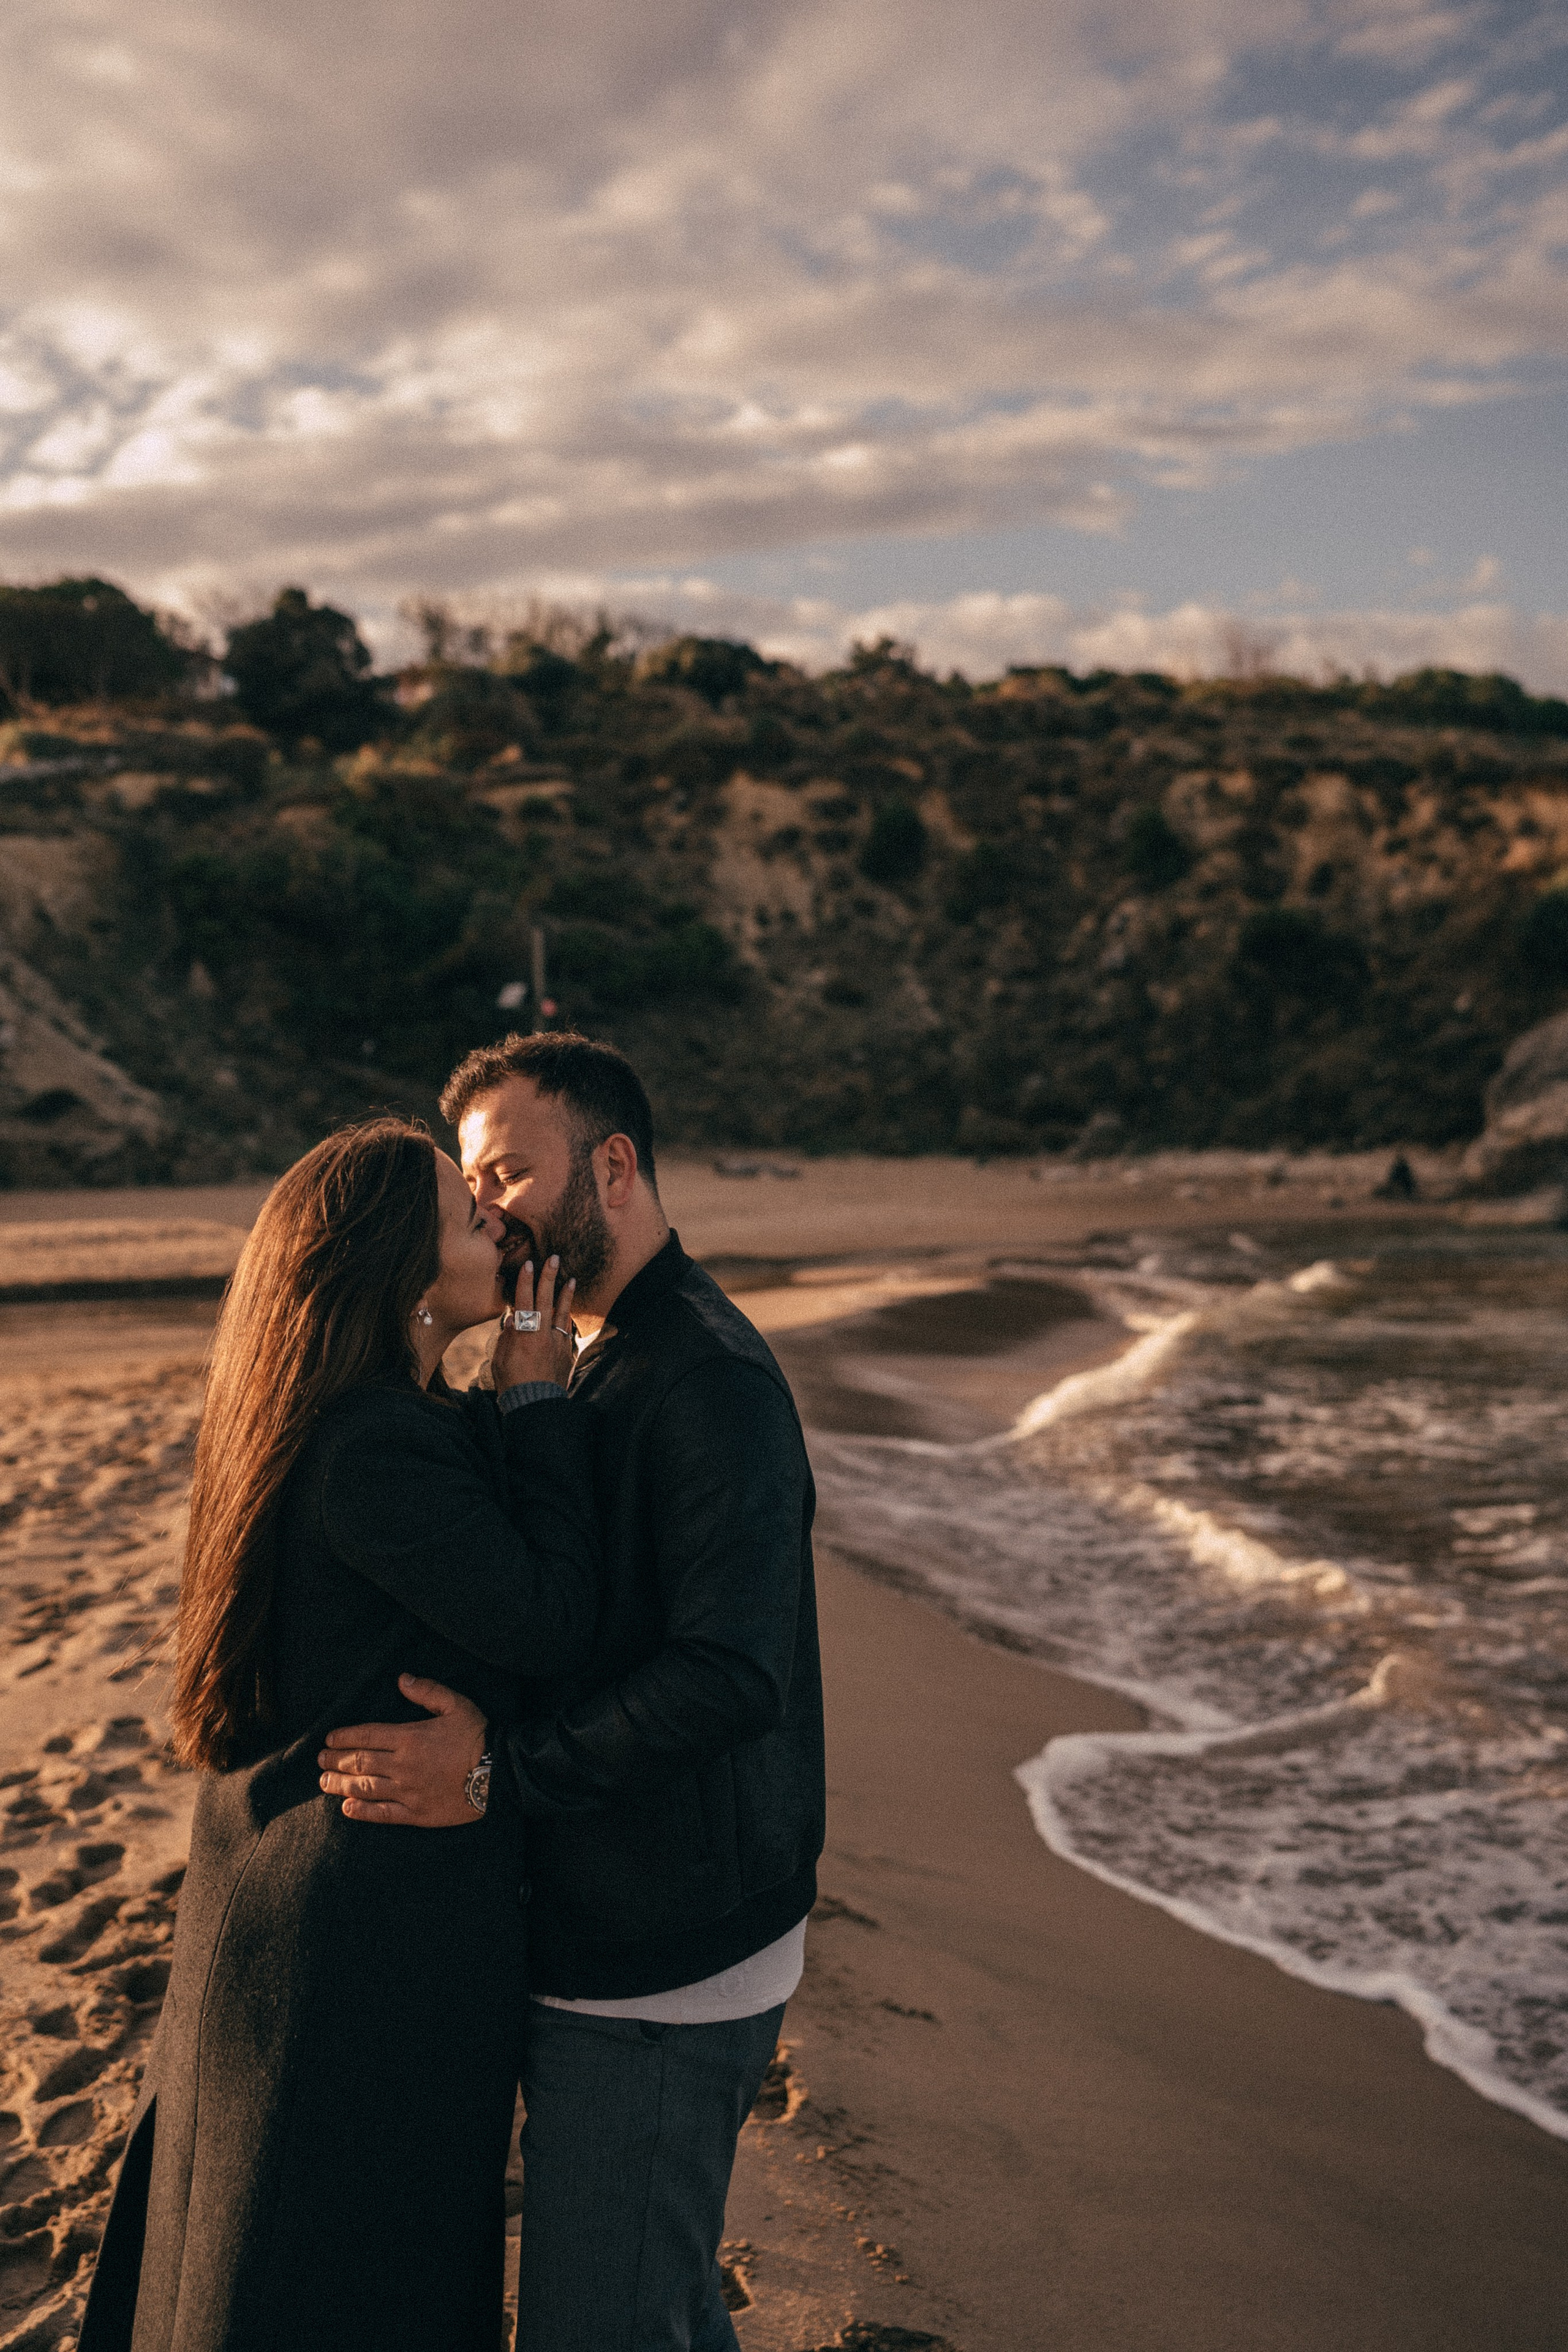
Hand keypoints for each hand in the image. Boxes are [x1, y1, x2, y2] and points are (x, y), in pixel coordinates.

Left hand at [318, 1676, 486, 1826]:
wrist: (500, 1773)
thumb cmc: (478, 1736)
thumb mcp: (457, 1704)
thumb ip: (427, 1691)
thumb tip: (402, 1679)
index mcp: (410, 1737)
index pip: (368, 1736)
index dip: (345, 1737)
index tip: (329, 1739)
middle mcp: (403, 1766)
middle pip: (360, 1762)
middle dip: (336, 1760)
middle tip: (320, 1760)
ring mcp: (407, 1791)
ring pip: (365, 1788)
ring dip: (341, 1785)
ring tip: (324, 1782)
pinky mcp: (416, 1813)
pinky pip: (382, 1813)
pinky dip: (362, 1812)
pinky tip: (346, 1809)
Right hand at [494, 1254, 576, 1391]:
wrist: (535, 1404)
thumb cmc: (512, 1383)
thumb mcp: (500, 1359)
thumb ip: (506, 1337)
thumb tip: (511, 1321)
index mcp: (523, 1335)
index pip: (524, 1301)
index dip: (525, 1282)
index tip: (528, 1264)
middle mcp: (542, 1335)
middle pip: (546, 1300)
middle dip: (549, 1277)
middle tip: (554, 1258)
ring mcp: (557, 1343)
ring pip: (562, 1313)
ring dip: (566, 1294)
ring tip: (571, 1278)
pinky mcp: (565, 1353)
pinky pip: (567, 1330)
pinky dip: (567, 1318)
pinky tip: (568, 1310)